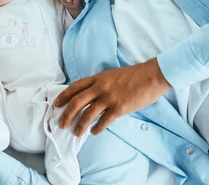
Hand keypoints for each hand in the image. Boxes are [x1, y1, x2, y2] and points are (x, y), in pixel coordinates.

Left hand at [54, 58, 170, 135]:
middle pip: (77, 102)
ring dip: (80, 125)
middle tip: (61, 124)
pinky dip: (98, 128)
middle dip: (67, 114)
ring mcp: (109, 97)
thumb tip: (90, 95)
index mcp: (97, 78)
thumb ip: (100, 84)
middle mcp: (100, 87)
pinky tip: (94, 132)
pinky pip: (104, 120)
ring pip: (88, 114)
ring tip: (76, 133)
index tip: (56, 104)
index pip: (75, 87)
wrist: (152, 76)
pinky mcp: (120, 107)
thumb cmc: (133, 76)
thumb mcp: (111, 75)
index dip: (63, 96)